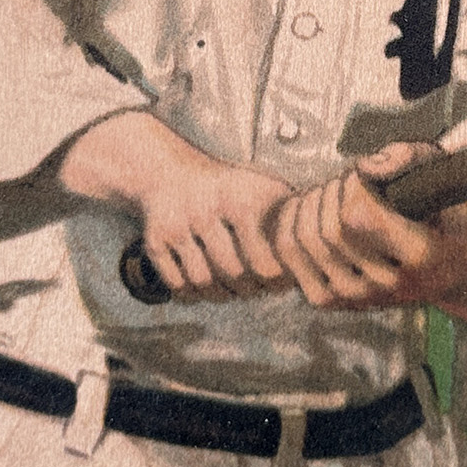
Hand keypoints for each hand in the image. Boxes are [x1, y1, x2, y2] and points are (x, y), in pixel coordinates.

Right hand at [60, 111, 290, 301]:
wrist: (168, 171)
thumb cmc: (225, 185)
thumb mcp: (260, 187)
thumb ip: (287, 217)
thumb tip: (312, 255)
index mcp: (239, 198)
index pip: (263, 260)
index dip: (275, 280)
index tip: (279, 281)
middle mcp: (205, 210)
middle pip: (232, 274)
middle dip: (249, 289)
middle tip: (257, 289)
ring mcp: (177, 227)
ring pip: (203, 282)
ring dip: (222, 295)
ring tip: (235, 290)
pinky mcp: (154, 242)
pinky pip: (177, 285)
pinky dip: (194, 295)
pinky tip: (207, 287)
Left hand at [272, 141, 466, 333]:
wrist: (456, 268)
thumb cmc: (451, 214)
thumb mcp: (445, 174)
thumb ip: (408, 158)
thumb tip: (366, 167)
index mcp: (421, 254)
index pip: (358, 215)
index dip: (354, 183)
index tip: (369, 174)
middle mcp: (388, 286)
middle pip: (329, 228)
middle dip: (332, 189)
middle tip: (352, 180)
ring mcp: (358, 298)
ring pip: (305, 241)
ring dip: (311, 204)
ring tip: (335, 193)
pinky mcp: (332, 301)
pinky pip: (290, 256)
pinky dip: (294, 224)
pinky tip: (316, 211)